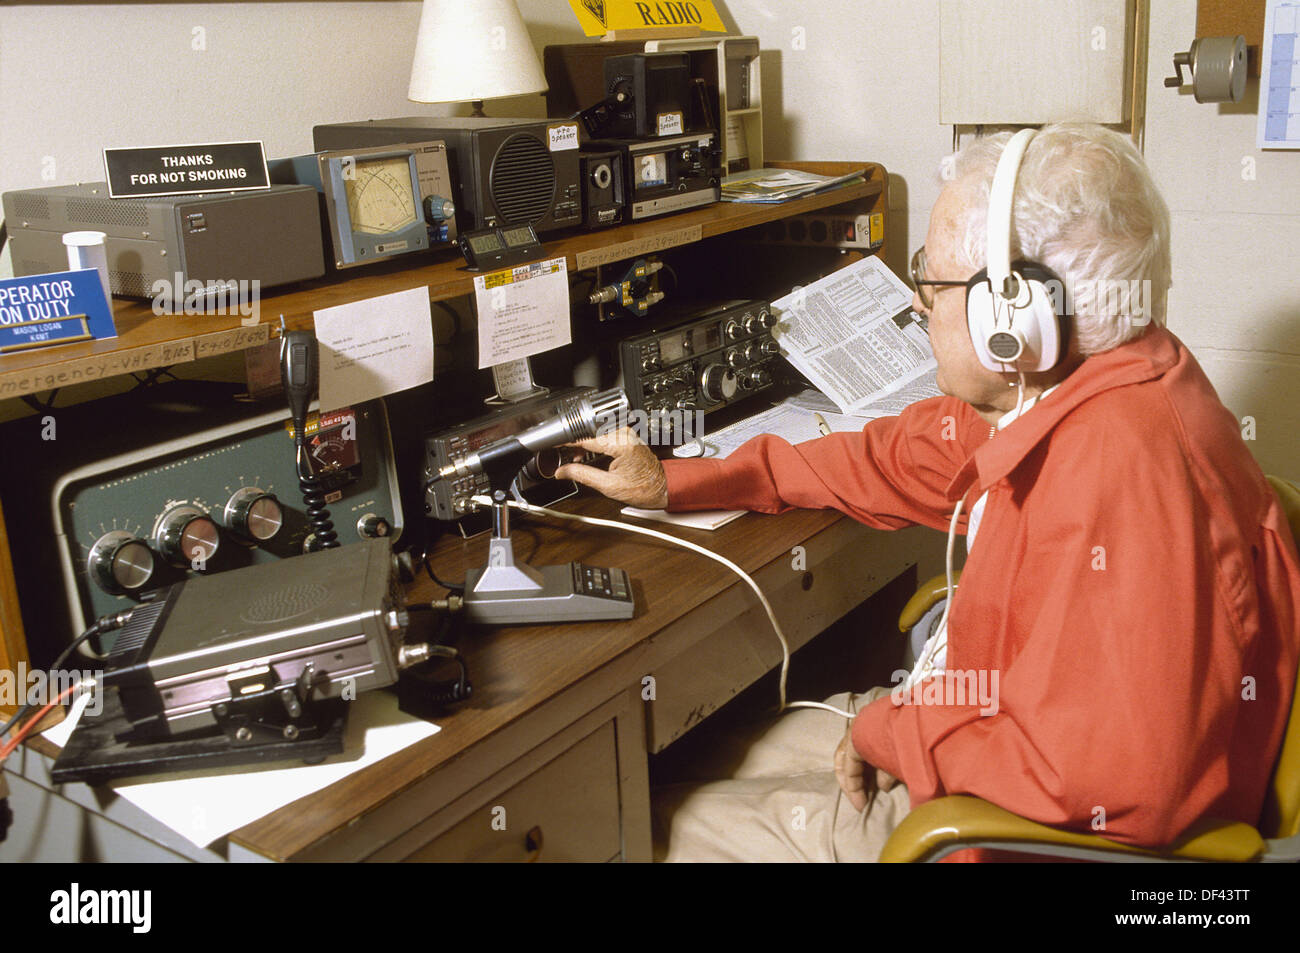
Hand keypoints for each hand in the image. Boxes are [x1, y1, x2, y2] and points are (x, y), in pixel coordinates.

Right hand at [553, 427, 668, 509]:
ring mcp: (625, 432)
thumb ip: (582, 475)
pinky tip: (586, 453)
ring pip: (593, 431)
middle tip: (560, 454)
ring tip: (574, 458)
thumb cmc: (643, 488)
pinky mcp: (625, 434)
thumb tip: (562, 471)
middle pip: (588, 431)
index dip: (565, 441)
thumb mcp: (608, 486)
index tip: (553, 445)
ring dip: (581, 443)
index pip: (585, 438)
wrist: (662, 488)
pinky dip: (591, 442)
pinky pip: (602, 433)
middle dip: (572, 443)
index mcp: (620, 443)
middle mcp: (623, 433)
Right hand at [834, 720, 896, 812]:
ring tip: (865, 788)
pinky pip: (862, 746)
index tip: (862, 806)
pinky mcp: (876, 723)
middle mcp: (856, 728)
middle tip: (858, 799)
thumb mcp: (894, 760)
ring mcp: (865, 723)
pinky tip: (874, 772)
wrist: (919, 708)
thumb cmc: (903, 734)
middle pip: (843, 758)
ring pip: (851, 751)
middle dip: (849, 781)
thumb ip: (885, 775)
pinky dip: (865, 761)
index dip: (853, 789)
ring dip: (856, 771)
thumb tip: (883, 787)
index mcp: (855, 736)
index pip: (848, 767)